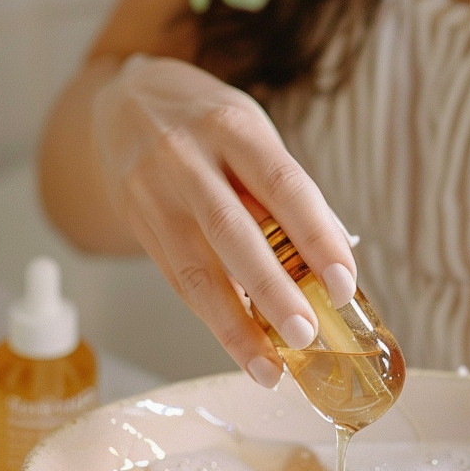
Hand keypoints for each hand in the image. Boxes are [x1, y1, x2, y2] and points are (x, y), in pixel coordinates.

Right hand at [91, 54, 357, 387]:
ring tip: (269, 369)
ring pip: (194, 270)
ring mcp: (153, 194)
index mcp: (231, 126)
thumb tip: (334, 260)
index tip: (345, 284)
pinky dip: (213, 319)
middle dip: (272, 289)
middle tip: (307, 334)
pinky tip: (243, 349)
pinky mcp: (136, 226)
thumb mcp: (252, 132)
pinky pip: (178, 281)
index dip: (316, 237)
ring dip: (235, 327)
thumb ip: (287, 191)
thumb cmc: (208, 122)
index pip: (282, 184)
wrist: (124, 101)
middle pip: (232, 232)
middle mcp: (185, 158)